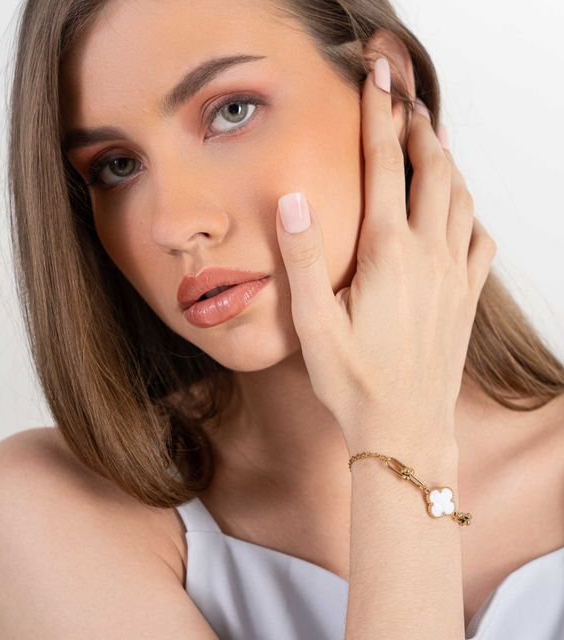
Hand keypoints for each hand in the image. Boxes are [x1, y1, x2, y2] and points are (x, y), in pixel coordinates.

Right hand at [275, 58, 496, 448]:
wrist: (404, 428)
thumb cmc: (354, 380)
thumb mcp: (312, 321)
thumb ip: (303, 255)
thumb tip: (293, 198)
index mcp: (388, 254)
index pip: (383, 168)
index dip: (378, 118)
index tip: (377, 81)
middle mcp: (428, 255)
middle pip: (432, 171)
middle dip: (418, 128)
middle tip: (405, 100)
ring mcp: (454, 275)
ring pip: (461, 198)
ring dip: (447, 163)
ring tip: (432, 143)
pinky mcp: (465, 298)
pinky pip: (480, 239)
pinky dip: (470, 211)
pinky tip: (459, 212)